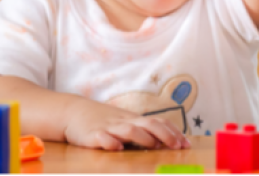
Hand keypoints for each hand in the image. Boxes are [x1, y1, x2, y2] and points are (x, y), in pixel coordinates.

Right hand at [63, 99, 189, 150]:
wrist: (72, 112)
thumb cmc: (101, 120)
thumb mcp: (123, 122)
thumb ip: (141, 131)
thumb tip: (166, 141)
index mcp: (132, 119)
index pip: (157, 122)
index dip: (173, 132)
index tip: (186, 144)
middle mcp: (123, 122)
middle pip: (147, 124)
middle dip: (164, 135)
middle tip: (177, 146)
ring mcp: (108, 127)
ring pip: (129, 130)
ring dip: (143, 138)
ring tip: (153, 146)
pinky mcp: (92, 135)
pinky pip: (102, 138)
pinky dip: (110, 142)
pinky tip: (116, 147)